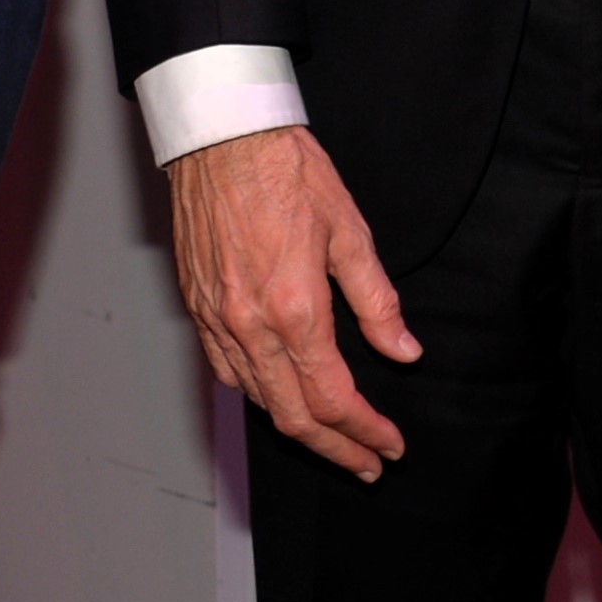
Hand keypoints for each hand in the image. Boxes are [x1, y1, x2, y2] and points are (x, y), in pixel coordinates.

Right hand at [166, 125, 419, 482]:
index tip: (390, 446)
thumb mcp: (350, 232)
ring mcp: (216, 322)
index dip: (366, 431)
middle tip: (367, 464)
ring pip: (258, 400)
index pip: (333, 398)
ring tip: (333, 440)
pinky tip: (282, 397)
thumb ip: (377, 302)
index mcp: (293, 309)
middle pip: (293, 416)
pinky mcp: (197, 310)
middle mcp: (248, 325)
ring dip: (298, 430)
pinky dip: (259, 396)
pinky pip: (227, 373)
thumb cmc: (286, 172)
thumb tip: (403, 351)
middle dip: (335, 449)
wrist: (222, 138)